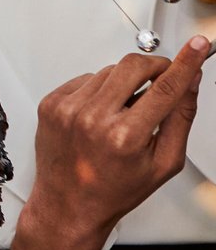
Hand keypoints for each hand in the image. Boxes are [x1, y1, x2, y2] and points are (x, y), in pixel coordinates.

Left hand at [24, 37, 209, 245]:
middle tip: (163, 78)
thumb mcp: (162, 163)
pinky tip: (100, 115)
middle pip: (133, 66)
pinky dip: (98, 90)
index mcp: (125, 137)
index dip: (186, 63)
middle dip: (154, 68)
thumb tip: (190, 83)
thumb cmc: (115, 190)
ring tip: (124, 113)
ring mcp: (68, 108)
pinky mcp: (51, 102)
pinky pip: (85, 79)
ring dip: (124, 83)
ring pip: (109, 71)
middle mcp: (93, 118)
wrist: (69, 204)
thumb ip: (180, 119)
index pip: (165, 88)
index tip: (198, 45)